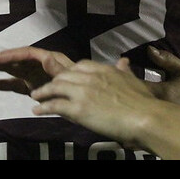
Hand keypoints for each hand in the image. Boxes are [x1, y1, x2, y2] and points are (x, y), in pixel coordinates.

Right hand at [0, 46, 73, 94]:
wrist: (85, 96)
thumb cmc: (80, 83)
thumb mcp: (71, 76)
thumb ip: (57, 68)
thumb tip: (45, 58)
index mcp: (47, 58)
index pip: (25, 55)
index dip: (9, 56)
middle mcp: (36, 64)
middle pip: (13, 59)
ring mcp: (31, 75)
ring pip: (9, 70)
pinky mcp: (28, 87)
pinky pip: (12, 85)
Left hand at [30, 58, 157, 148]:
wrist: (144, 117)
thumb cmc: (143, 102)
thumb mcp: (132, 80)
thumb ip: (124, 70)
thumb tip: (124, 61)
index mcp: (103, 69)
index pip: (80, 65)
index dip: (69, 71)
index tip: (64, 77)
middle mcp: (90, 77)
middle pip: (64, 75)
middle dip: (53, 80)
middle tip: (46, 87)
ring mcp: (82, 92)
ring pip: (55, 87)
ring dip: (43, 92)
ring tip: (35, 97)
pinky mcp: (78, 109)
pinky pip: (55, 105)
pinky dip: (44, 107)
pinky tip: (37, 110)